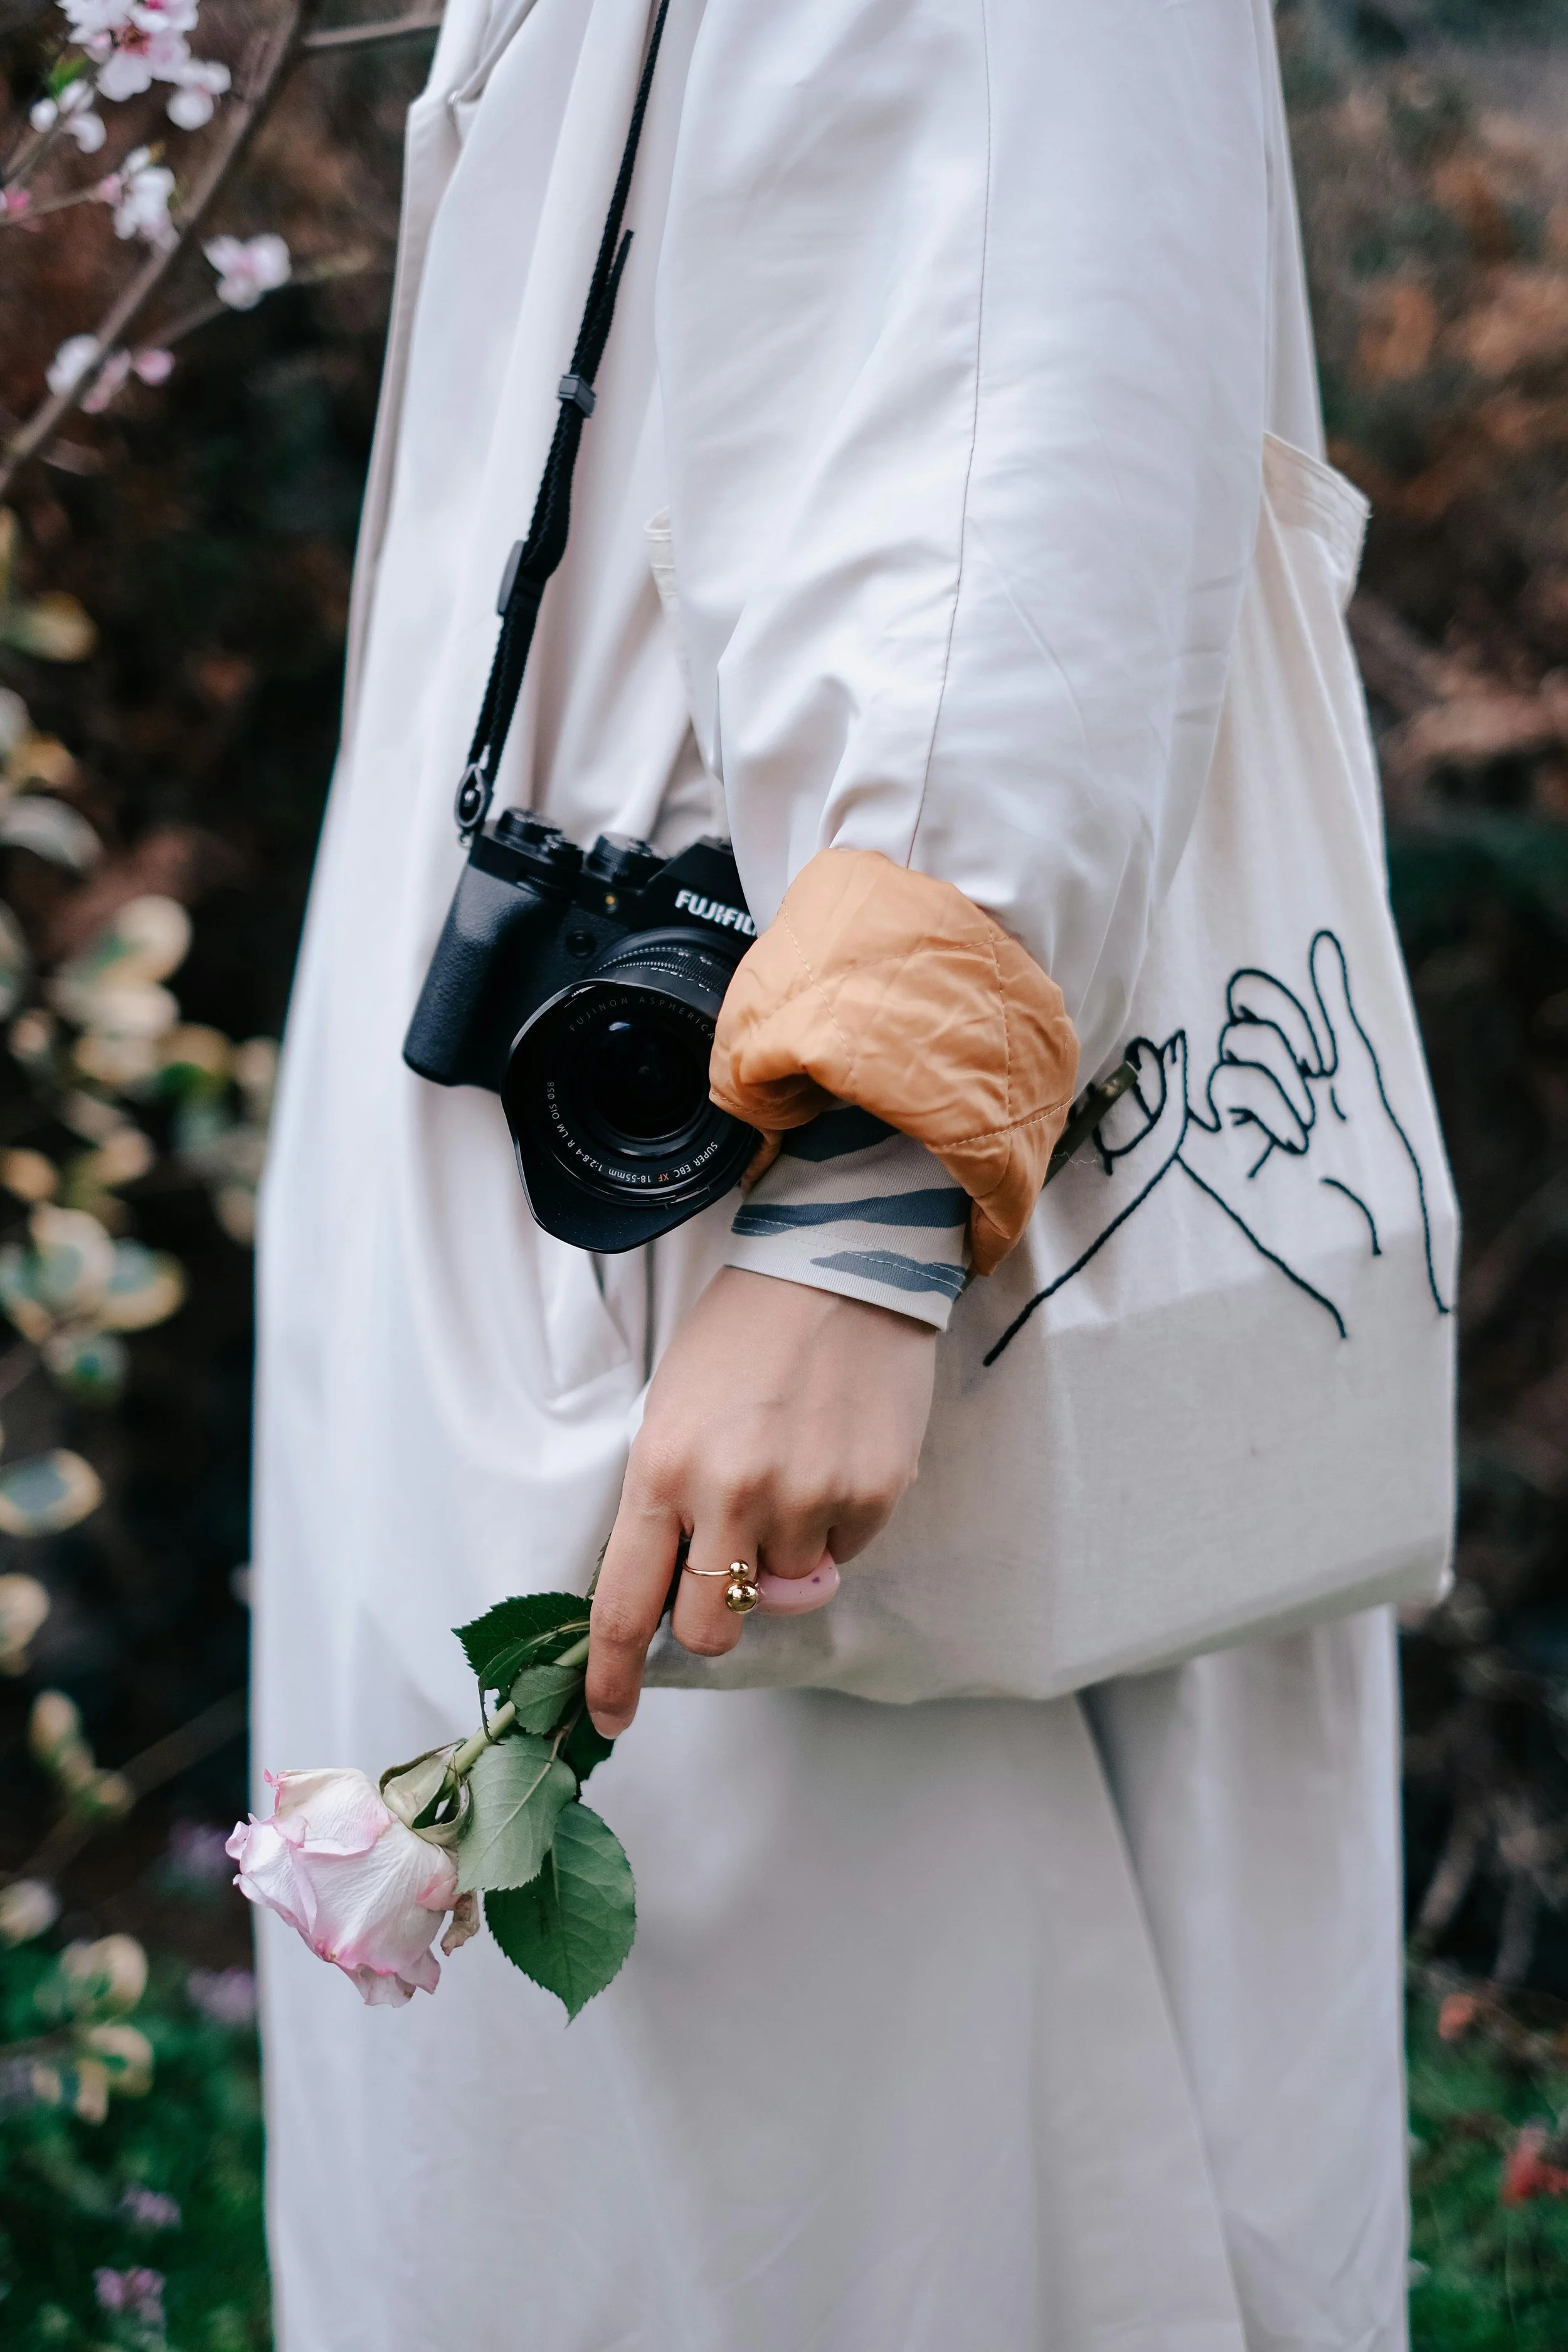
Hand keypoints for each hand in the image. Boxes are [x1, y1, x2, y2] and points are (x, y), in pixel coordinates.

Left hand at [586, 1267, 936, 1734]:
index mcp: (661, 1471)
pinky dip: (833, 1523)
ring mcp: (807, 1498)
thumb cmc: (740, 1336)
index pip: (624, 1607)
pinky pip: (843, 1551)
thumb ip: (667, 1503)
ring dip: (781, 1554)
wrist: (838, 1266)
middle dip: (711, 1621)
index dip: (611, 1678)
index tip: (607, 1718)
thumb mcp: (673, 1411)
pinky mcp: (873, 1494)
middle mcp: (731, 1495)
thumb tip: (677, 1589)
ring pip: (785, 1590)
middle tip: (725, 1577)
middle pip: (708, 1628)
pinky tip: (832, 1454)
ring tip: (790, 1469)